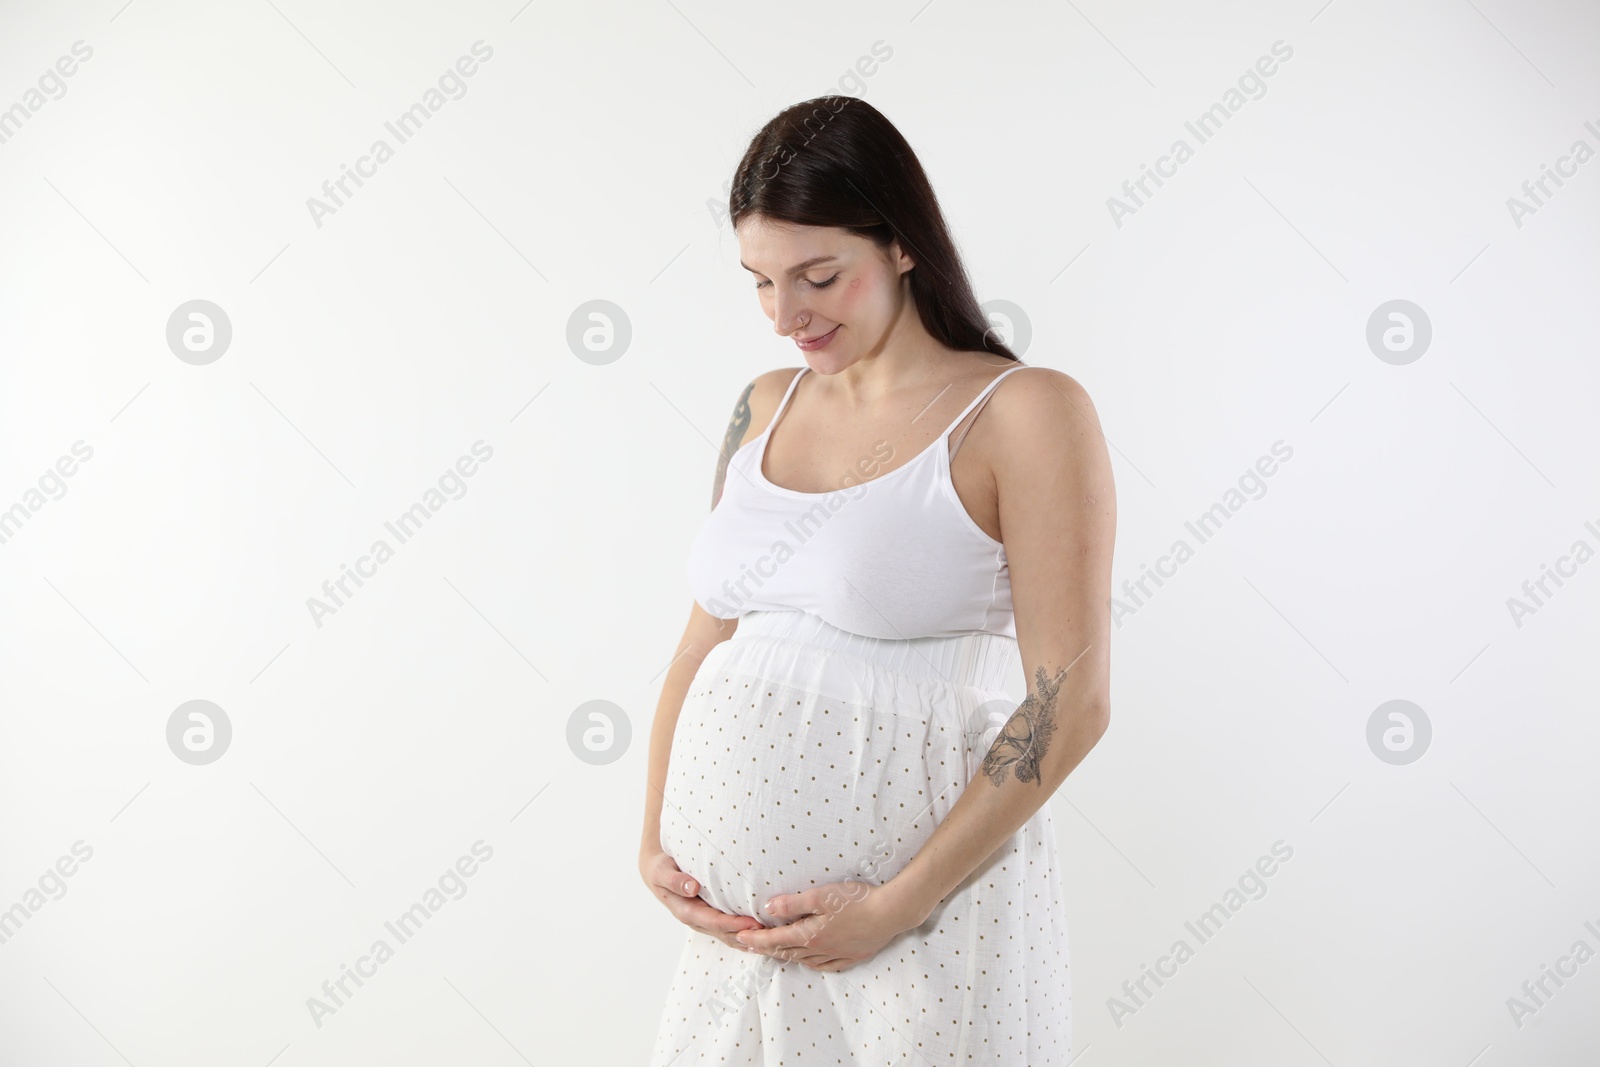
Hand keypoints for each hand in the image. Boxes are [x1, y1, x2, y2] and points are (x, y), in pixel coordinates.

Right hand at [640, 848, 762, 950]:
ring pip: (729, 936)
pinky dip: (745, 935)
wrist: (659, 873)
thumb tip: (692, 887)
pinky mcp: (712, 918)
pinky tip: (763, 937)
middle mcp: (698, 921)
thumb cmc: (662, 870)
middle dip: (748, 934)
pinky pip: (730, 931)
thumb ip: (675, 880)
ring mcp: (705, 922)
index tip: (754, 923)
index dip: (734, 924)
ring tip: (772, 939)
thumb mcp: (662, 872)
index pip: (714, 922)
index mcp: (686, 912)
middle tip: (771, 932)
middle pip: (726, 934)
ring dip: (749, 939)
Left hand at [733, 881, 915, 971]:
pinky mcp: (853, 956)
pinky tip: (811, 961)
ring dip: (787, 956)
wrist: (891, 912)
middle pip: (788, 952)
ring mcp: (838, 954)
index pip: (776, 939)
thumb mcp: (820, 895)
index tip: (739, 938)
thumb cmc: (857, 900)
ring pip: (805, 960)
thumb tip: (767, 909)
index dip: (756, 939)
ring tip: (775, 952)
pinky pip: (826, 965)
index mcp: (811, 934)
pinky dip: (812, 963)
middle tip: (750, 946)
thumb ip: (792, 904)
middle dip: (767, 949)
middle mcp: (821, 949)